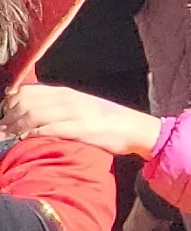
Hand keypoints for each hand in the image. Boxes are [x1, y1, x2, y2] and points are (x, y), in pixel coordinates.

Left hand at [4, 83, 159, 155]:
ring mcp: (75, 113)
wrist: (137, 129)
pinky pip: (50, 129)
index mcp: (67, 93)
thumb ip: (60, 106)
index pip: (27, 92)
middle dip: (9, 118)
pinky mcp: (82, 129)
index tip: (6, 115)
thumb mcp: (82, 106)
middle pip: (26, 103)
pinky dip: (33, 134)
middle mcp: (69, 100)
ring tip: (9, 137)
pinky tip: (26, 139)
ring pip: (34, 115)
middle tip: (4, 129)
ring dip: (17, 127)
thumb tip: (33, 109)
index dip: (10, 103)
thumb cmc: (109, 121)